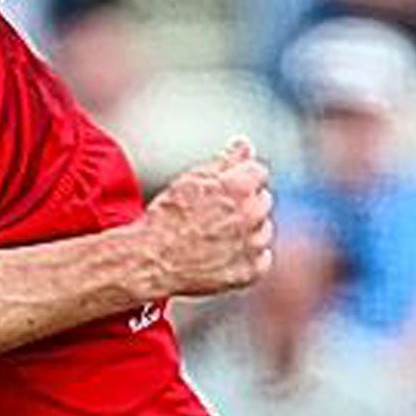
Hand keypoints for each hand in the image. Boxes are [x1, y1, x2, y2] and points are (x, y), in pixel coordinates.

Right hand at [137, 139, 275, 297]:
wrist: (151, 260)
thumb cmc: (166, 217)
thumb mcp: (191, 179)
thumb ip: (225, 160)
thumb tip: (244, 144)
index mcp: (240, 187)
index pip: (259, 171)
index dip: (239, 177)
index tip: (223, 189)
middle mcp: (252, 215)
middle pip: (263, 200)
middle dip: (245, 202)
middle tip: (215, 213)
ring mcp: (253, 246)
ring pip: (264, 229)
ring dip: (248, 230)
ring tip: (216, 235)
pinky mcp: (250, 271)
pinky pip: (261, 257)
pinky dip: (248, 256)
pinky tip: (223, 253)